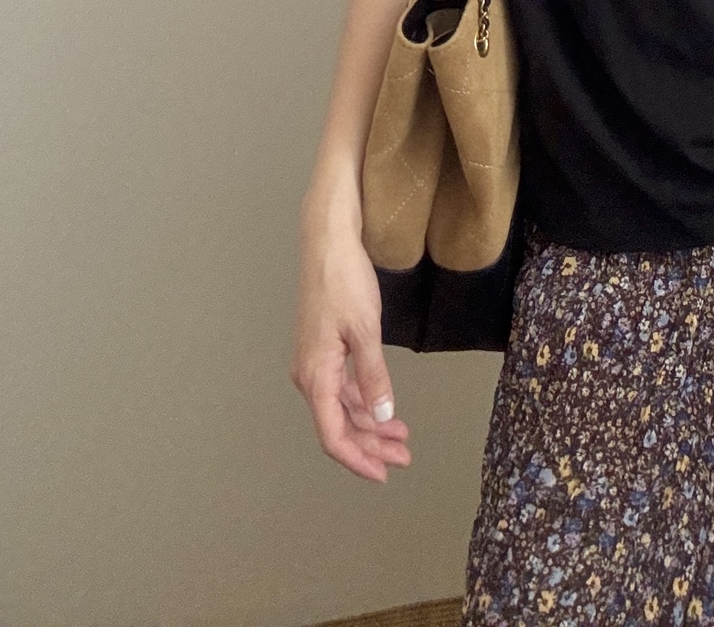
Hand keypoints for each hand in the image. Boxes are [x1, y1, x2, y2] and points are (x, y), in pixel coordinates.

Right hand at [291, 221, 411, 482]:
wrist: (327, 241)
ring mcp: (313, 362)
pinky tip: (381, 407)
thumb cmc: (345, 281)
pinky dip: (362, 401)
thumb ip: (373, 377)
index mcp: (315, 376)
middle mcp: (309, 376)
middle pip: (338, 425)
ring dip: (369, 424)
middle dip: (371, 445)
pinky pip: (340, 388)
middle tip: (405, 456)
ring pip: (341, 407)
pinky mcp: (321, 349)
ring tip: (401, 436)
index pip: (333, 435)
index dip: (358, 459)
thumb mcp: (366, 330)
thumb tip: (383, 418)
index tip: (384, 473)